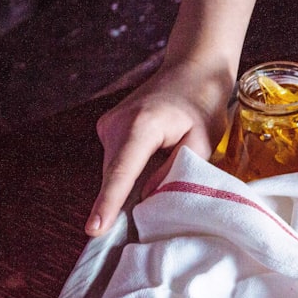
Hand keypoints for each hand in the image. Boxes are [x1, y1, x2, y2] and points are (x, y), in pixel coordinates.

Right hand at [85, 59, 234, 235]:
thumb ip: (177, 171)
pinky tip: (152, 168)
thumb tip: (150, 196)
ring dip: (130, 186)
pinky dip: (131, 173)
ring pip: (116, 170)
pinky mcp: (110, 128)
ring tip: (157, 185)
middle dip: (122, 203)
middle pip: (116, 176)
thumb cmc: (203, 103)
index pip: (122, 172)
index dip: (108, 203)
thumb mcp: (203, 141)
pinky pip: (118, 161)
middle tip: (138, 226)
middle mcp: (117, 124)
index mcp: (141, 126)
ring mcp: (109, 124)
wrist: (192, 68)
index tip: (94, 228)